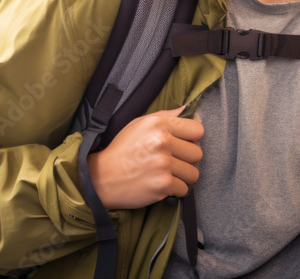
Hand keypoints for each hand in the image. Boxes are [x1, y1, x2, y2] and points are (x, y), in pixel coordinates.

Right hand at [86, 106, 203, 209]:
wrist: (101, 177)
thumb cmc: (122, 150)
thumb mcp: (138, 124)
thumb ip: (165, 116)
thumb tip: (186, 109)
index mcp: (158, 124)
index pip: (197, 130)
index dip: (191, 139)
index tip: (182, 145)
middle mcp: (162, 141)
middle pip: (197, 153)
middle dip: (187, 160)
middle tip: (172, 162)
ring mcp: (163, 164)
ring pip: (193, 173)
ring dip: (183, 177)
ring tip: (167, 174)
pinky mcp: (162, 185)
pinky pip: (184, 189)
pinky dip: (174, 190)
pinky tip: (161, 185)